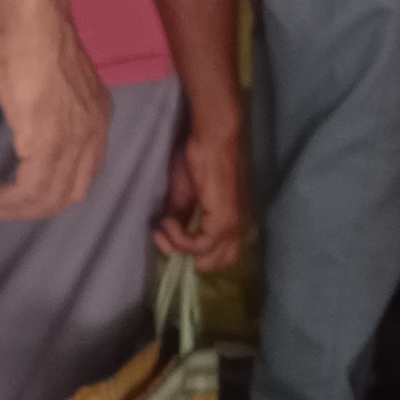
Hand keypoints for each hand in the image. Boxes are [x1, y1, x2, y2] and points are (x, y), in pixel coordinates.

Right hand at [0, 9, 108, 220]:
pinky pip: (33, 187)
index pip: (84, 171)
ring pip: (51, 195)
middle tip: (7, 209)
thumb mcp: (55, 83)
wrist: (32, 22)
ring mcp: (72, 141)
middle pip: (71, 191)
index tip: (29, 194)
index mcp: (97, 118)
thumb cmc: (34, 39)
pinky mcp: (47, 143)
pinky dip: (13, 199)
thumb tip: (33, 123)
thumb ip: (52, 110)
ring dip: (21, 208)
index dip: (56, 190)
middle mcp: (93, 134)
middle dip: (38, 208)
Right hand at [154, 114, 245, 269]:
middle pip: (219, 262)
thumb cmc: (199, 156)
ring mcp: (232, 224)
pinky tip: (168, 223)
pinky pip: (201, 245)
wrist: (212, 137)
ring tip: (165, 228)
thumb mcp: (184, 192)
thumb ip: (180, 215)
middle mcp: (236, 226)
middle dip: (188, 256)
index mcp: (229, 220)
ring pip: (210, 258)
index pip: (218, 253)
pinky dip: (180, 240)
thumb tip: (167, 233)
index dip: (189, 251)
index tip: (163, 234)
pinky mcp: (223, 219)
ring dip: (181, 249)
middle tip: (166, 238)